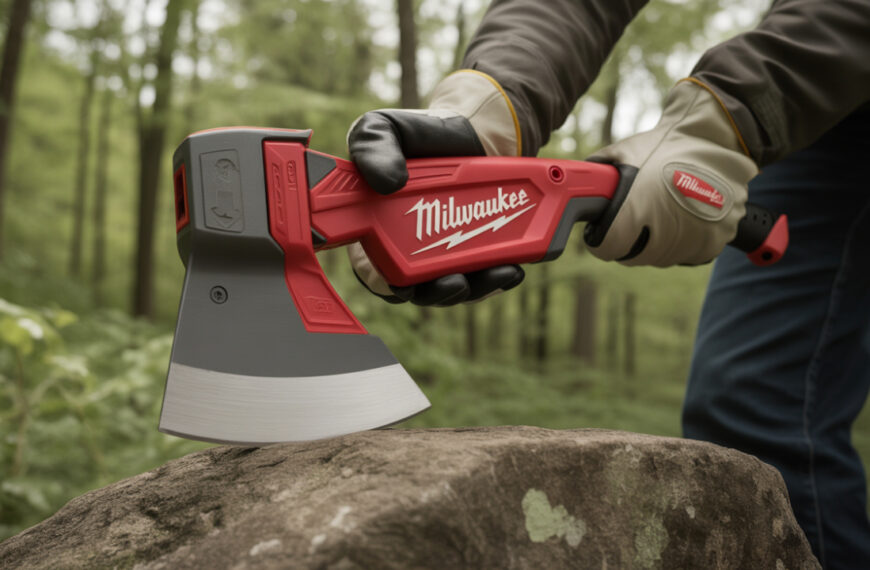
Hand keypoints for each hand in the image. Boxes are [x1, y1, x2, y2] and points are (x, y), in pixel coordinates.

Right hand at [347, 70, 525, 305]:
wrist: (475, 131)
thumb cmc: (421, 136)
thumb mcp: (386, 130)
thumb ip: (373, 148)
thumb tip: (388, 182)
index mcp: (376, 229)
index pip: (373, 272)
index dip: (386, 284)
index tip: (404, 285)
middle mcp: (410, 250)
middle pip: (420, 290)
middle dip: (439, 293)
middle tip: (456, 282)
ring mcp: (445, 255)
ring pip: (457, 287)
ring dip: (476, 288)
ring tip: (497, 273)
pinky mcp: (477, 252)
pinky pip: (486, 276)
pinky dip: (499, 276)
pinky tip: (514, 267)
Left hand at [584, 80, 758, 266]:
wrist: (719, 139)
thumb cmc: (665, 145)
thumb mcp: (624, 151)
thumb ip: (598, 171)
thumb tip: (574, 183)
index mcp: (637, 209)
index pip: (608, 248)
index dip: (602, 242)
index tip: (603, 233)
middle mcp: (665, 230)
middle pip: (635, 257)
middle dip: (628, 242)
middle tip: (633, 222)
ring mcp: (693, 238)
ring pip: (662, 258)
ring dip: (657, 244)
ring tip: (661, 214)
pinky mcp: (715, 242)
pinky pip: (689, 254)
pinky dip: (684, 243)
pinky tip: (684, 218)